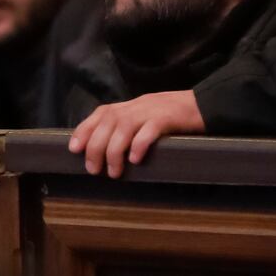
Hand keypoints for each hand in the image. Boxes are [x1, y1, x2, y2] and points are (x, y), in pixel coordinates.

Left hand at [68, 89, 204, 176]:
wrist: (202, 104)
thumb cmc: (169, 116)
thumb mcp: (142, 117)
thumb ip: (125, 127)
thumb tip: (103, 150)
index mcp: (126, 106)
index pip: (98, 115)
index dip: (84, 131)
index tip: (74, 149)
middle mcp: (134, 106)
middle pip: (107, 123)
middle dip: (95, 147)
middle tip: (93, 169)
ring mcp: (150, 111)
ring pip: (124, 127)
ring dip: (114, 151)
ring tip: (114, 172)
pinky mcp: (167, 118)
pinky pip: (150, 130)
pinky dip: (139, 144)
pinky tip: (135, 159)